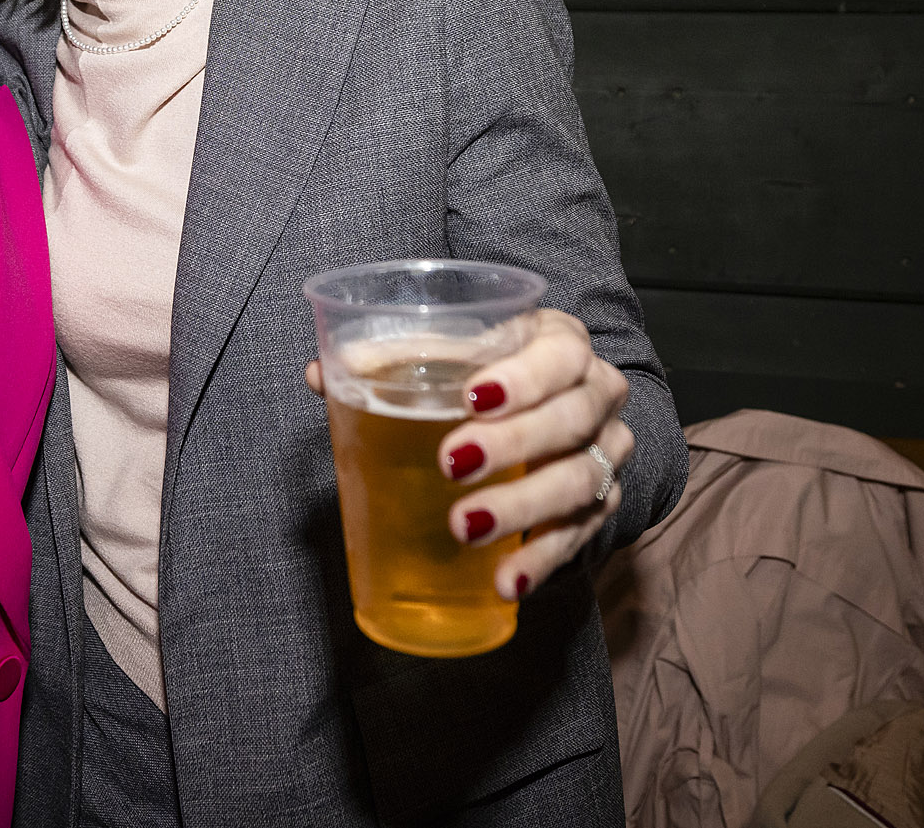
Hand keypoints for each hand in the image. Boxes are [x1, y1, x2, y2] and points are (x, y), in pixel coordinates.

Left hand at [304, 308, 633, 601]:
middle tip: (451, 463)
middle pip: (570, 420)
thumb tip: (319, 374)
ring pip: (577, 482)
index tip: (471, 397)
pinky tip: (505, 580)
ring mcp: (605, 454)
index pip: (560, 355)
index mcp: (562, 343)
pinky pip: (577, 537)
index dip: (523, 377)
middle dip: (511, 444)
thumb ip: (390, 359)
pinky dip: (540, 561)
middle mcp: (597, 395)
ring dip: (520, 508)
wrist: (552, 409)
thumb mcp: (453, 354)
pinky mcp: (600, 507)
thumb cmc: (491, 373)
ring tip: (464, 527)